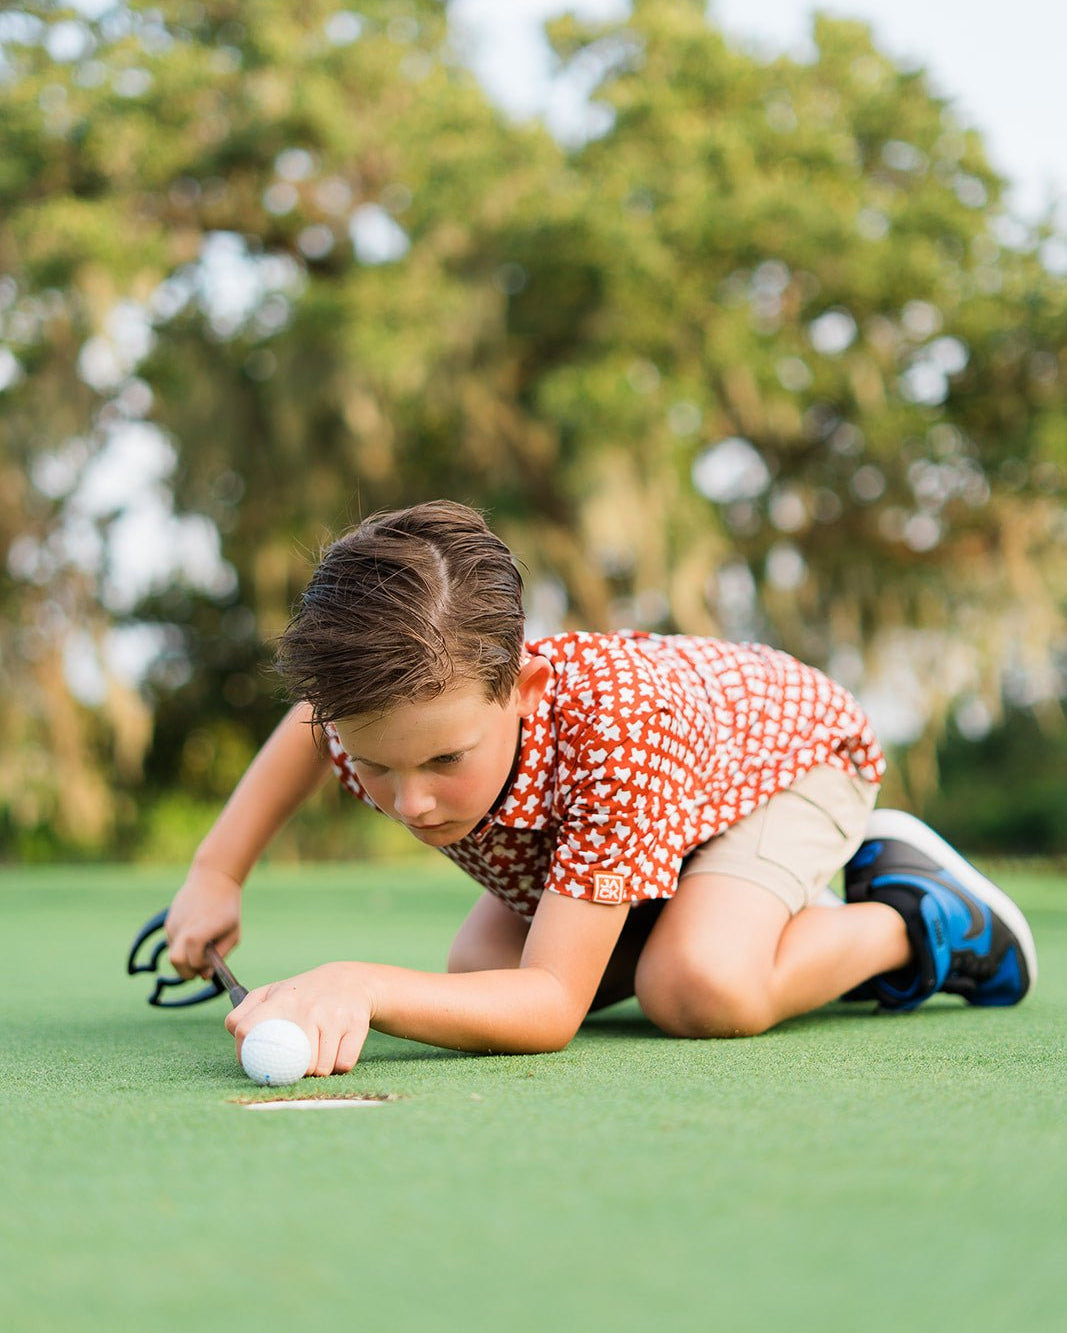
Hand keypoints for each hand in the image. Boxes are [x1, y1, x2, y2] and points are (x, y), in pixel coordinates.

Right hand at [165, 865, 242, 978]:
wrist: (213, 879)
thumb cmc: (227, 908)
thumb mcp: (233, 933)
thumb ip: (220, 955)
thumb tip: (203, 976)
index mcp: (204, 927)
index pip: (193, 957)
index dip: (201, 965)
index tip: (211, 961)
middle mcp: (185, 926)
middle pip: (176, 961)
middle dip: (187, 971)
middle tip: (200, 967)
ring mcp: (174, 924)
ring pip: (173, 954)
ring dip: (185, 958)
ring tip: (202, 945)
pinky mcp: (168, 923)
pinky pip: (172, 944)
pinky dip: (181, 948)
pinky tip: (194, 935)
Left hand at [225, 963, 374, 1075]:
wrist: (350, 980)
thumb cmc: (302, 994)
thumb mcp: (272, 993)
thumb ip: (243, 1012)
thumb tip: (235, 1036)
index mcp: (280, 999)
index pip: (247, 1029)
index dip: (245, 1053)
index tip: (253, 1062)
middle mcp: (307, 1007)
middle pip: (291, 1063)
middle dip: (291, 1071)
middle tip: (295, 1064)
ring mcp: (333, 1016)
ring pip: (320, 1068)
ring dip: (318, 1071)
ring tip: (317, 1055)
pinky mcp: (356, 1026)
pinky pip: (342, 1064)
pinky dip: (338, 1066)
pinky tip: (336, 1052)